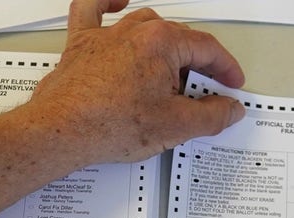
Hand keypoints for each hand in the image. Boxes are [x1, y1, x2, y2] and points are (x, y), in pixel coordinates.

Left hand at [22, 0, 245, 166]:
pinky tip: (118, 2)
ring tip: (173, 69)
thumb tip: (229, 109)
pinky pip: (93, 9)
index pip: (207, 48)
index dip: (225, 68)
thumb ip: (211, 115)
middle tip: (207, 89)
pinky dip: (106, 2)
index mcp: (162, 42)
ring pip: (145, 24)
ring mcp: (106, 35)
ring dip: (166, 43)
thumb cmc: (108, 124)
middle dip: (198, 63)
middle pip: (179, 38)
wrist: (62, 130)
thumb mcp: (176, 126)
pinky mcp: (82, 44)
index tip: (231, 84)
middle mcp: (135, 30)